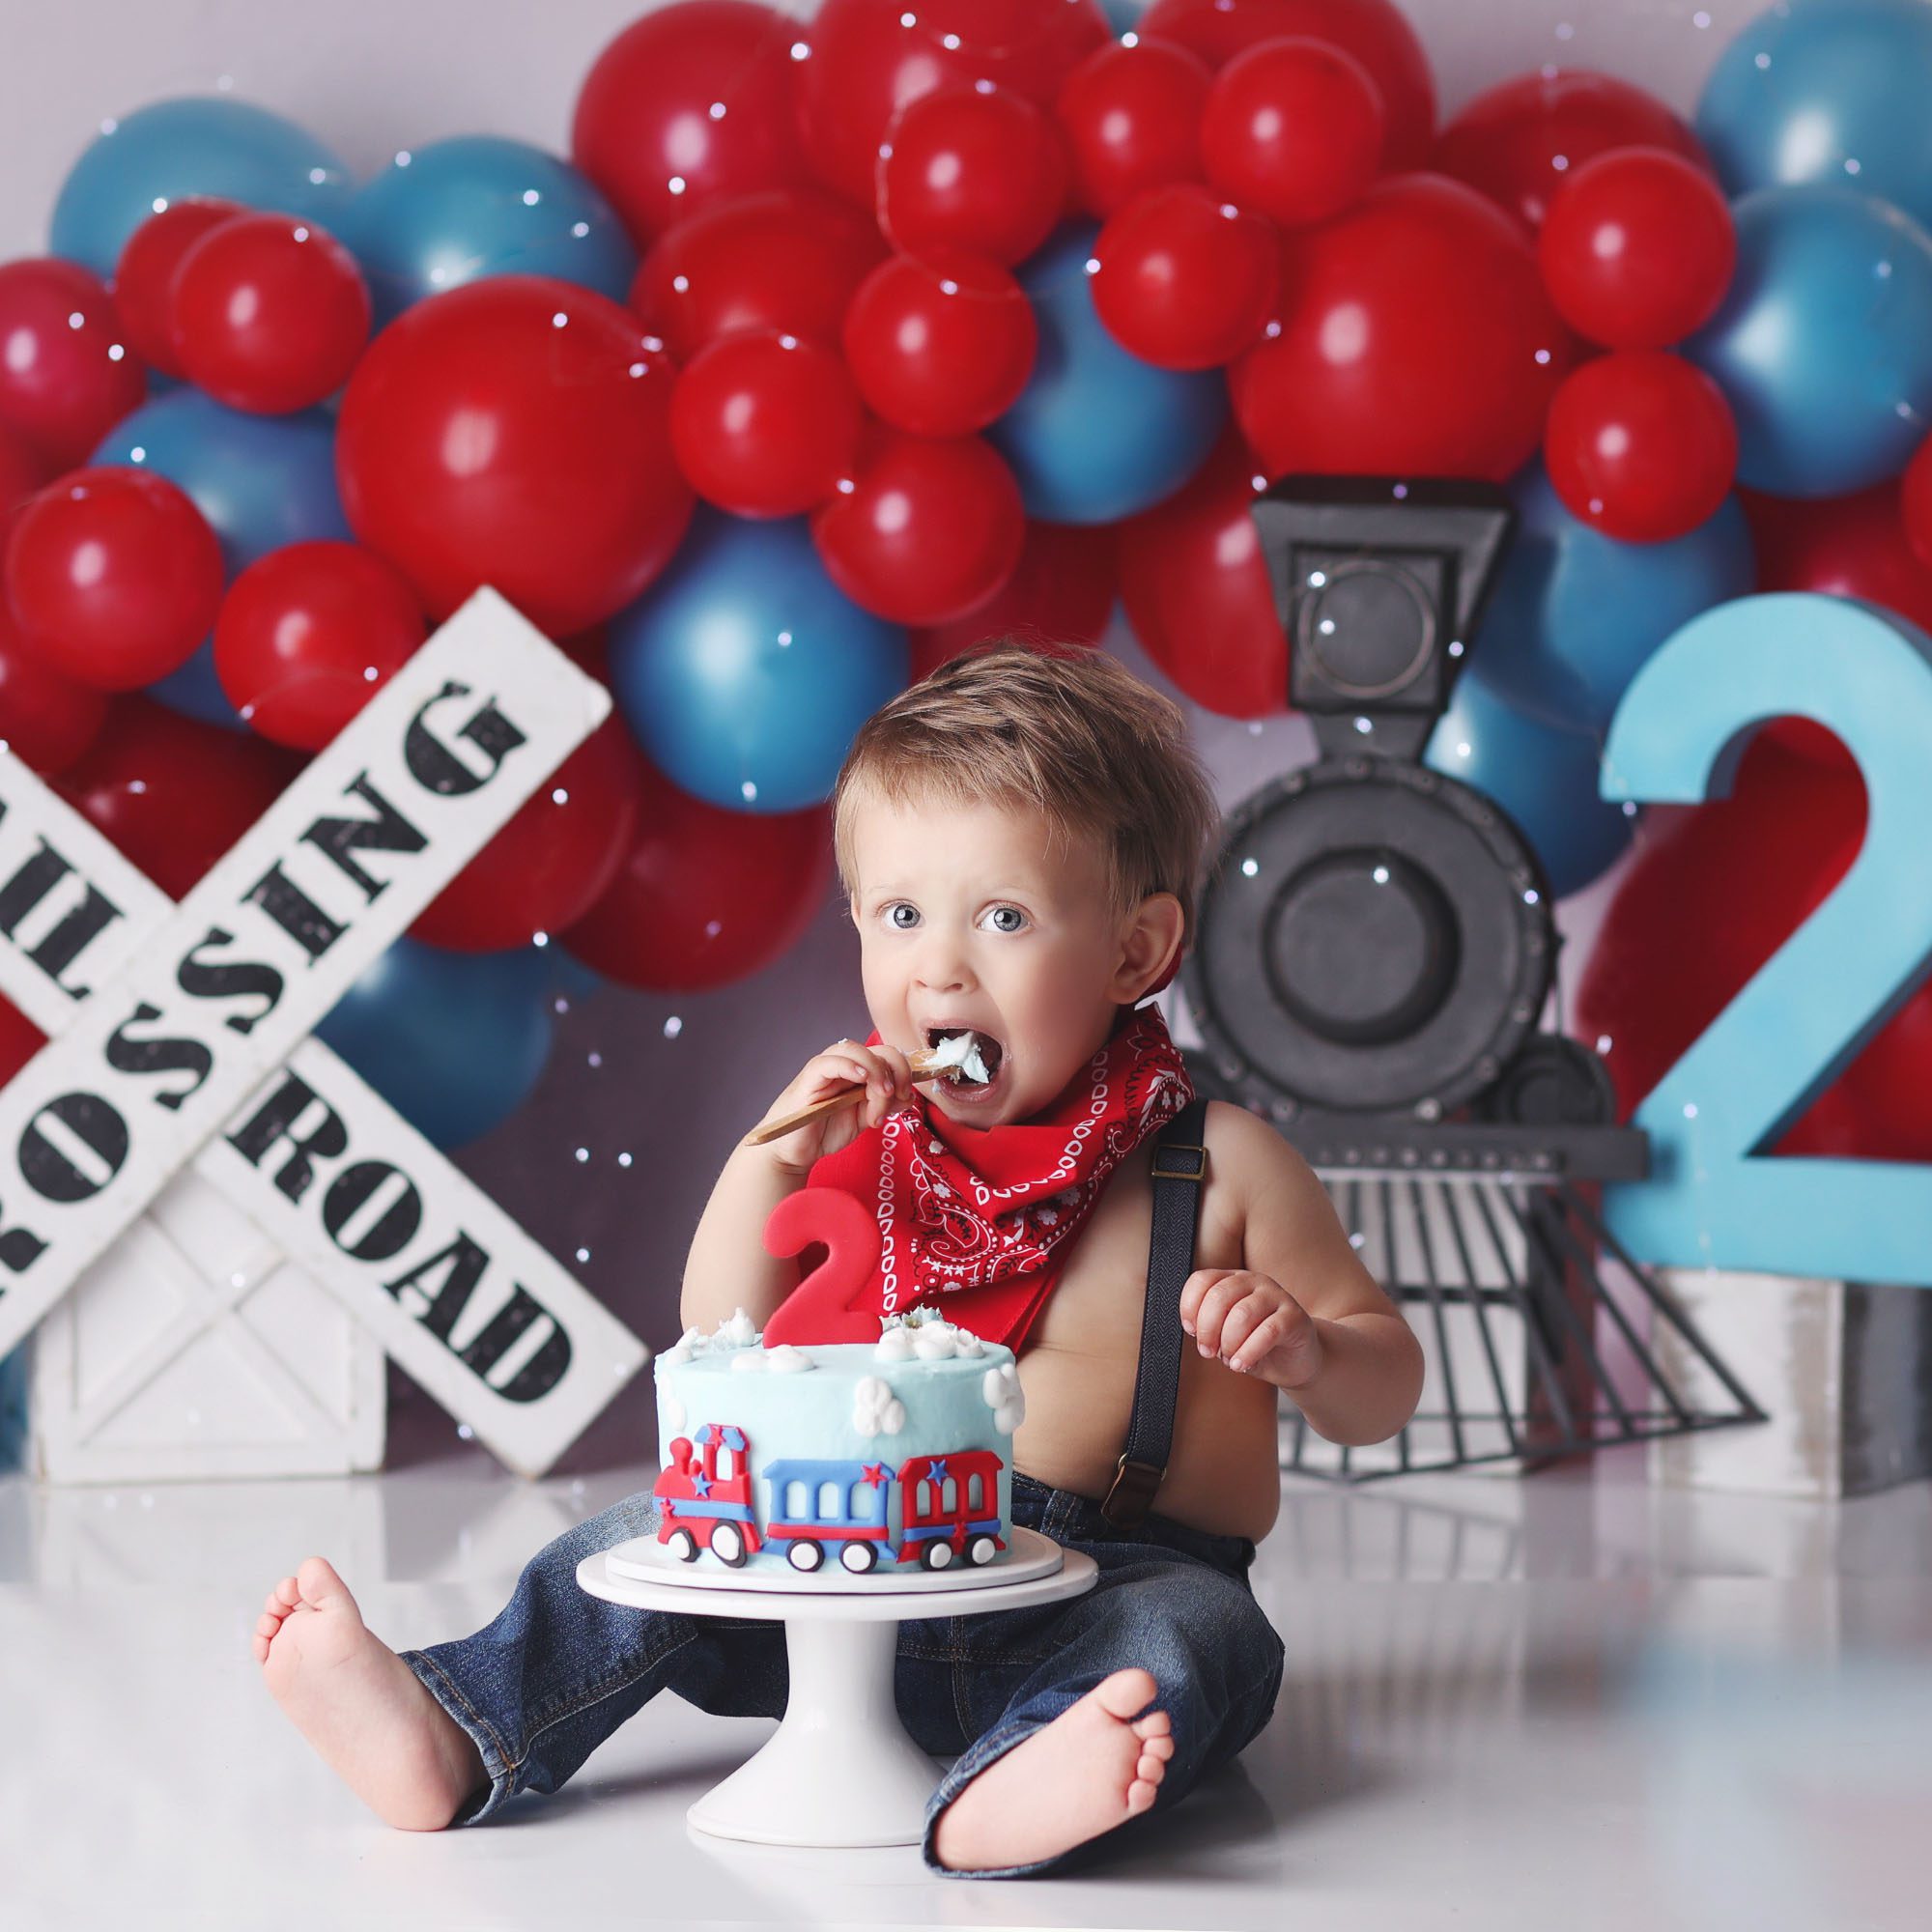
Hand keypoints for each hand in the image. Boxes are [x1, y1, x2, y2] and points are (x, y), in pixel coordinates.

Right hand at [755, 1036, 915, 1174]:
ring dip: (876, 1072)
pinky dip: (849, 1065)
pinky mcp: (809, 1079)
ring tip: (879, 1097)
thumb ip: (884, 1105)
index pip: (888, 1057)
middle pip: (878, 1050)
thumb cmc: (825, 1132)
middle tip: (894, 1097)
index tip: (905, 1097)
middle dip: (896, 1072)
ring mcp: (826, 1070)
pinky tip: (860, 1078)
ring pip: (856, 1051)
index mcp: (860, 1072)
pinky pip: (829, 1062)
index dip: (904, 1072)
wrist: (794, 1151)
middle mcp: (844, 1066)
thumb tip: (908, 1095)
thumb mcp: (864, 1119)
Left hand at [1179, 1268, 1322, 1386]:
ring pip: (1242, 1314)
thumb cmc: (1257, 1346)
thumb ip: (1211, 1327)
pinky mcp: (1295, 1316)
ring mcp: (1277, 1296)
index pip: (1202, 1280)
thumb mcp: (1228, 1334)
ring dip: (1229, 1343)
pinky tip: (1242, 1365)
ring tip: (1230, 1360)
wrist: (1297, 1360)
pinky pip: (1267, 1332)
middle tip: (1208, 1352)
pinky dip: (1249, 1352)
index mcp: (1233, 1280)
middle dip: (1207, 1329)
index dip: (1190, 1307)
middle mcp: (1254, 1281)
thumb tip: (1195, 1331)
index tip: (1191, 1331)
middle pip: (1219, 1296)